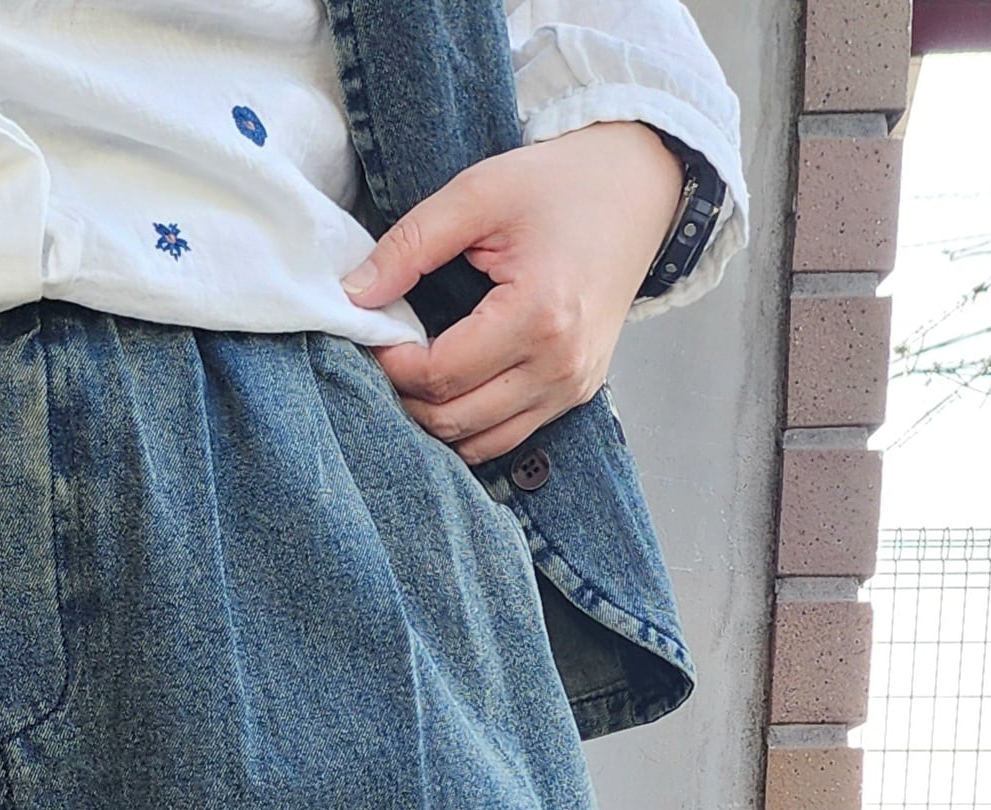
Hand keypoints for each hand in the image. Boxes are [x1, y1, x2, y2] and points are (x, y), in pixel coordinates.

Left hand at [343, 123, 683, 466]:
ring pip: (479, 443)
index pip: (441, 373)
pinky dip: (470, 426)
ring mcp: (572, 388)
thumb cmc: (560, 185)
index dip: (393, 363)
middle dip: (408, 397)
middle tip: (388, 356)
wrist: (637, 188)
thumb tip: (353, 296)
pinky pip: (508, 438)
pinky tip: (450, 389)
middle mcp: (561, 366)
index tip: (374, 335)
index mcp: (539, 315)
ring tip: (415, 374)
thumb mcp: (478, 193)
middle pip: (455, 419)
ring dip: (435, 419)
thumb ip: (410, 245)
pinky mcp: (577, 395)